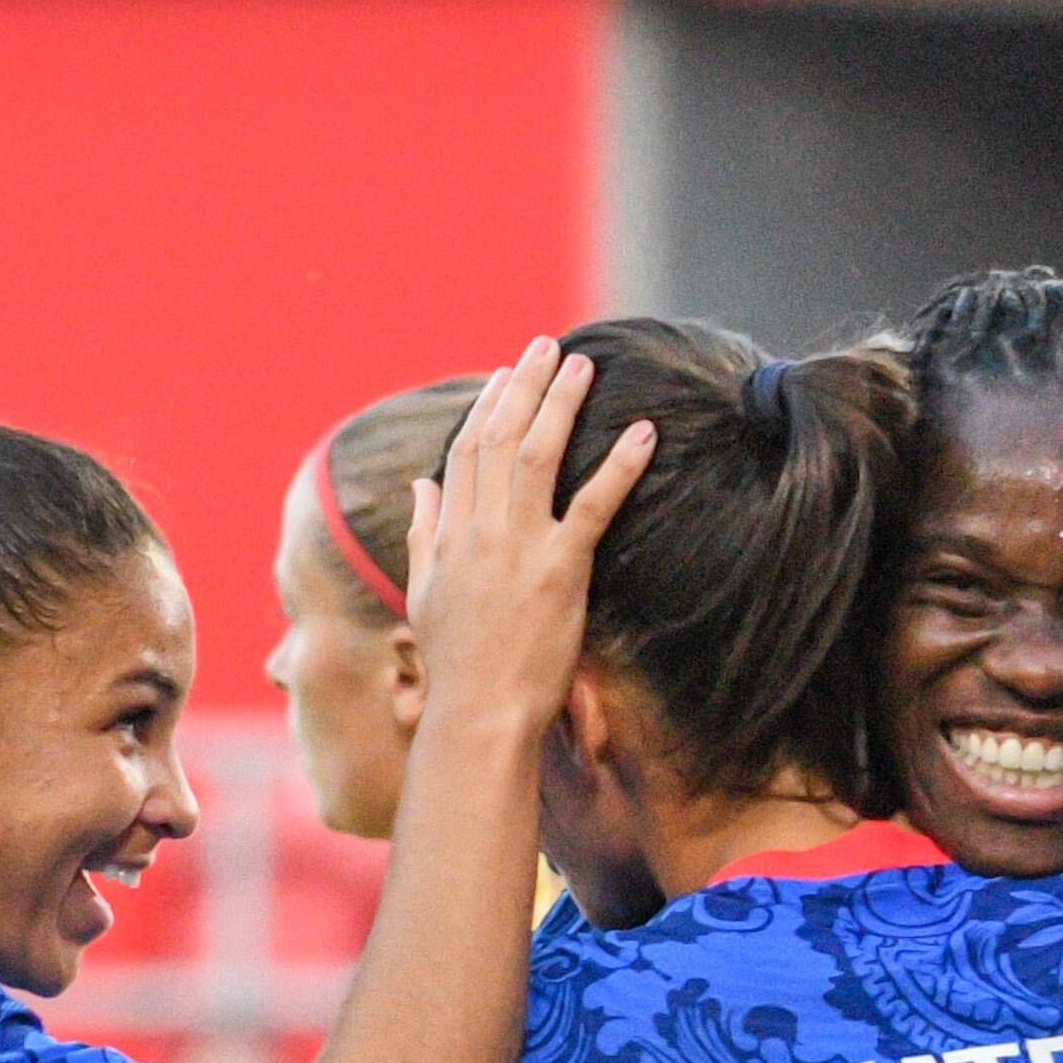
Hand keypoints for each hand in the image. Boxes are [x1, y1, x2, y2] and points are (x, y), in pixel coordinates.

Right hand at [405, 337, 656, 726]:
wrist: (478, 714)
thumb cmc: (456, 664)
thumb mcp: (424, 593)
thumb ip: (422, 533)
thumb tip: (420, 485)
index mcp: (449, 534)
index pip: (467, 452)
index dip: (489, 408)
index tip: (507, 376)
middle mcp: (480, 530)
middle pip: (502, 438)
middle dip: (526, 386)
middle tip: (548, 348)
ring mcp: (519, 546)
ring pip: (539, 455)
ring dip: (563, 404)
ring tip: (584, 366)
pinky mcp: (561, 571)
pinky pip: (594, 505)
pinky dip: (620, 466)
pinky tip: (643, 433)